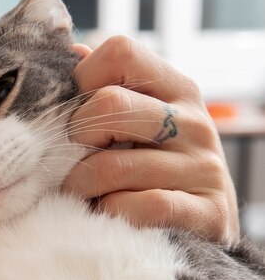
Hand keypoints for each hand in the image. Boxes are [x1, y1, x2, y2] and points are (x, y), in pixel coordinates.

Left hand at [63, 36, 239, 244]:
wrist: (205, 227)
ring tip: (83, 195)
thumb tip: (75, 52)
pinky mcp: (207, 212)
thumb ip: (108, 89)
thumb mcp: (139, 123)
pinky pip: (137, 208)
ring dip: (82, 187)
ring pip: (111, 167)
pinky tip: (109, 216)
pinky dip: (110, 215)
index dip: (81, 81)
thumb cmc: (156, 170)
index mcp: (176, 89)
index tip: (75, 116)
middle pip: (108, 104)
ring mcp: (204, 167)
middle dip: (75, 139)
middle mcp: (195, 121)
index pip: (119, 52)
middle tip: (73, 162)